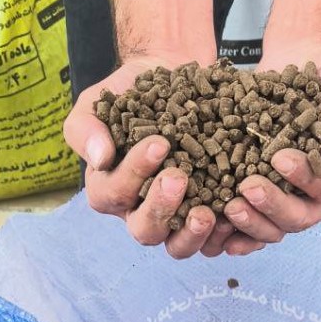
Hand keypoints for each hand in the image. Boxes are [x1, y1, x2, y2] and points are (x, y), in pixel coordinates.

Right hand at [63, 56, 216, 259]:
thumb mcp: (97, 102)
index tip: (159, 143)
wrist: (172, 75)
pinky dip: (223, 233)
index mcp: (111, 189)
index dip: (133, 174)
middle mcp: (141, 211)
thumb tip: (100, 158)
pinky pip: (213, 240)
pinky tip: (234, 213)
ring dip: (191, 234)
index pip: (113, 195)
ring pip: (178, 246)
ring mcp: (176, 218)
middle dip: (161, 208)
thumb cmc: (130, 92)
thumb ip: (86, 128)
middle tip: (178, 178)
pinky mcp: (206, 214)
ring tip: (207, 213)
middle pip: (145, 231)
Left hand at [214, 42, 320, 253]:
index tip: (280, 158)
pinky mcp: (266, 202)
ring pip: (275, 228)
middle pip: (300, 217)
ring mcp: (292, 204)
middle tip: (246, 187)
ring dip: (252, 222)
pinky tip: (220, 232)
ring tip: (229, 207)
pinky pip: (253, 228)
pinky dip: (237, 233)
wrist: (300, 66)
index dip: (308, 180)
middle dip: (273, 205)